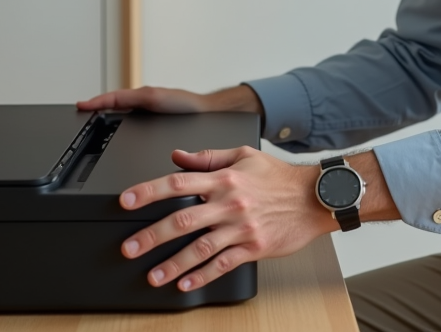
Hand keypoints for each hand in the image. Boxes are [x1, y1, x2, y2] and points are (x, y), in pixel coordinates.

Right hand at [77, 85, 214, 113]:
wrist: (207, 114)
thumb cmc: (185, 105)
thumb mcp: (153, 99)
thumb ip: (131, 99)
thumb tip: (107, 102)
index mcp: (142, 96)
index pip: (113, 98)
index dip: (95, 103)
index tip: (79, 106)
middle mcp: (144, 103)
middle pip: (116, 104)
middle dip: (98, 108)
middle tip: (82, 112)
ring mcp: (150, 113)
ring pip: (124, 114)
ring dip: (109, 115)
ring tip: (94, 121)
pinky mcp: (157, 124)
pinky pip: (133, 122)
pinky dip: (121, 124)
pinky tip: (118, 134)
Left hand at [119, 147, 336, 291]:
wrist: (314, 197)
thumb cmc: (280, 177)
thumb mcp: (244, 156)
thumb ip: (208, 157)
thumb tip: (178, 156)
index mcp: (224, 179)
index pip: (178, 182)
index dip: (149, 191)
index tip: (126, 200)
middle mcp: (229, 203)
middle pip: (183, 219)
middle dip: (152, 235)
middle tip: (129, 247)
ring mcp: (241, 228)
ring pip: (201, 247)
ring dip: (173, 263)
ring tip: (152, 275)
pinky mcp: (254, 247)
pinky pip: (224, 264)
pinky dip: (203, 275)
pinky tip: (186, 284)